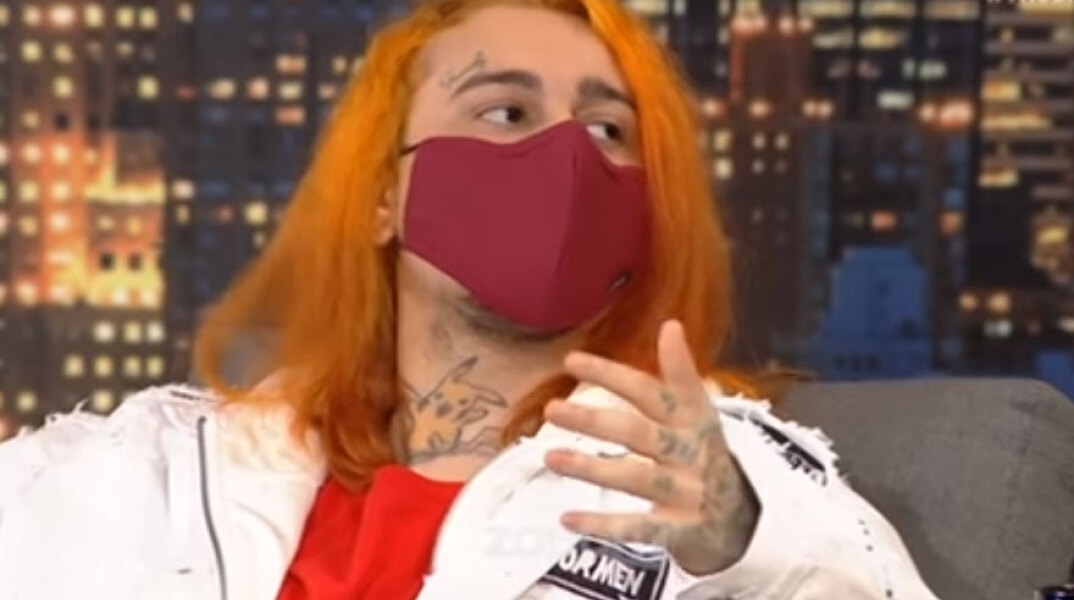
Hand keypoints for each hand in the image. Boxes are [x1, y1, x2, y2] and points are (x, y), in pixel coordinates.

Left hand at [543, 320, 759, 575]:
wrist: (749, 523)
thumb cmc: (708, 459)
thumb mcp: (701, 416)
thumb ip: (681, 374)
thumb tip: (670, 324)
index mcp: (696, 420)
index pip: (652, 391)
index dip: (613, 375)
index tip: (571, 360)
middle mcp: (693, 453)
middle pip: (640, 433)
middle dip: (595, 420)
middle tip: (552, 410)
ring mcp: (689, 493)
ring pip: (637, 478)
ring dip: (592, 468)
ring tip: (550, 457)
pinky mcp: (682, 531)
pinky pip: (640, 528)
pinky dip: (604, 525)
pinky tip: (568, 518)